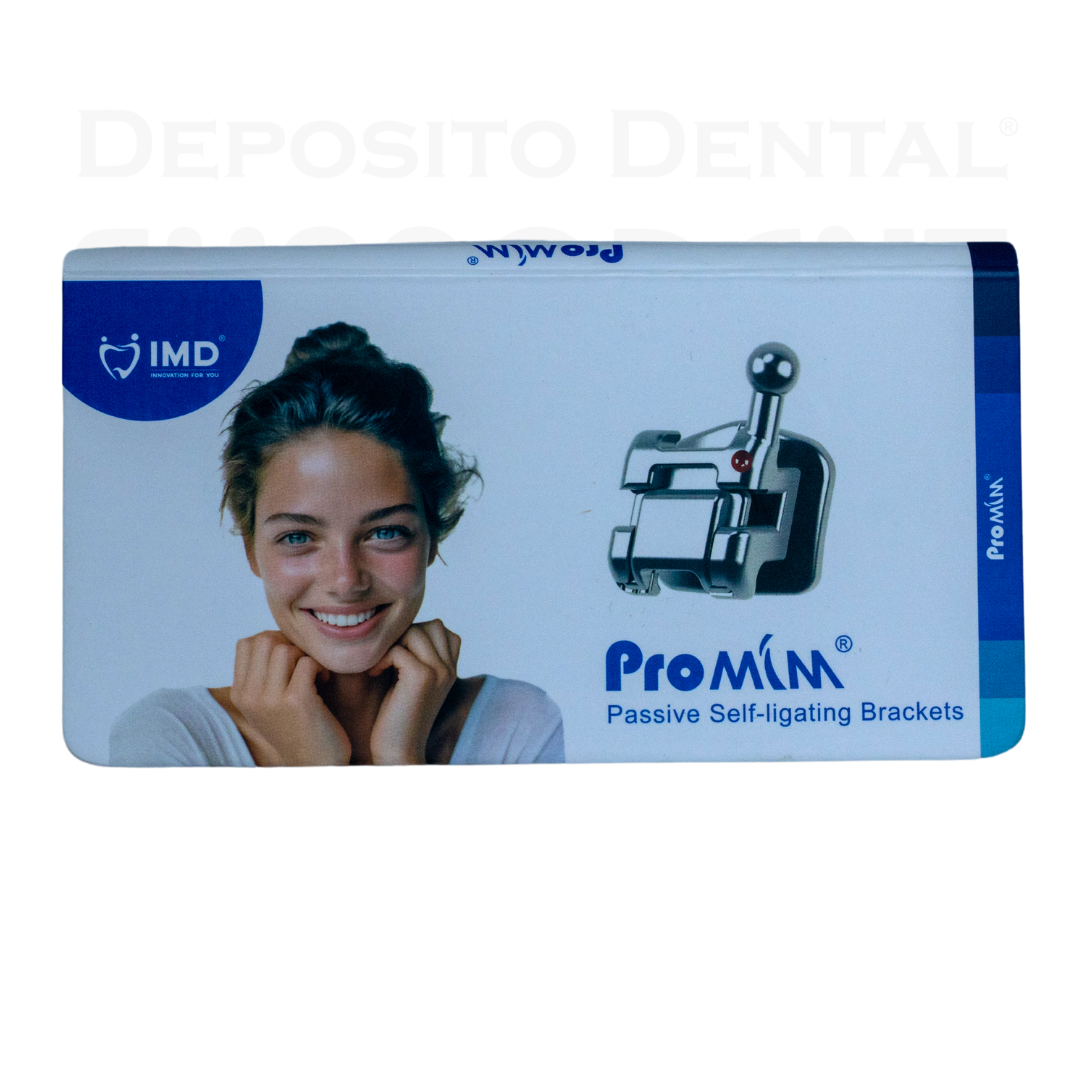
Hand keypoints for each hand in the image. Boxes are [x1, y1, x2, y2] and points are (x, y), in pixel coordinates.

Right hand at [229, 630, 351, 766]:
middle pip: (265, 640)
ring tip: (314, 674)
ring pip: (285, 649)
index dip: (273, 641)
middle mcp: (250, 696)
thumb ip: (263, 673)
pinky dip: (321, 667)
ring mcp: (271, 699)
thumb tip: (273, 634)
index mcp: (240, 694)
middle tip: (305, 663)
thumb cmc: (298, 728)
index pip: (247, 643)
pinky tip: (324, 682)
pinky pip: (308, 662)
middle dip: (290, 644)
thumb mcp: (269, 702)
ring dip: (306, 655)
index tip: (290, 659)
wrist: (316, 765)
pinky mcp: (296, 702)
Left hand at [366, 620, 461, 764]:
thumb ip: (417, 657)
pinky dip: (381, 659)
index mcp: (451, 670)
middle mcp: (450, 668)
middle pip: (431, 625)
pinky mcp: (422, 677)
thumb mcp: (413, 683)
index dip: (418, 635)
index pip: (443, 630)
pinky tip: (374, 674)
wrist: (398, 752)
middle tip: (388, 658)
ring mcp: (439, 671)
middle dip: (405, 636)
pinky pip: (398, 649)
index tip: (399, 655)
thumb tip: (401, 628)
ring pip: (415, 632)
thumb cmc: (397, 718)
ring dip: (393, 644)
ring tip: (380, 665)